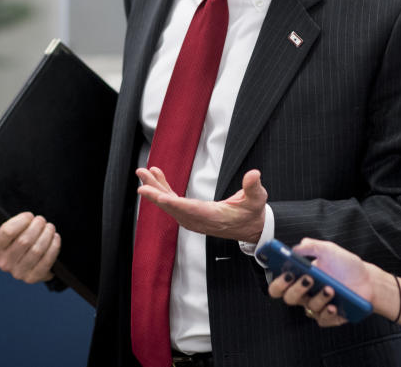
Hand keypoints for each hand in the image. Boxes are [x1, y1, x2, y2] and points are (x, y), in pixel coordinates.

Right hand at [0, 212, 60, 283]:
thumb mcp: (12, 230)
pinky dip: (53, 247)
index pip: (7, 232)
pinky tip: (55, 238)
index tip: (29, 216)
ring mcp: (18, 273)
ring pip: (37, 250)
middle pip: (24, 240)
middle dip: (37, 227)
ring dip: (47, 235)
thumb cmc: (20, 239)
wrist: (29, 261)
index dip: (21, 221)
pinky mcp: (32, 278)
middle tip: (42, 220)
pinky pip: (46, 261)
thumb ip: (14, 223)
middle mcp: (4, 262)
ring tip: (50, 228)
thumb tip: (25, 217)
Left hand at [135, 167, 266, 242]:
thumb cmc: (253, 214)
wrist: (251, 228)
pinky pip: (173, 202)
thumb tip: (253, 175)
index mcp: (213, 217)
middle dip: (156, 191)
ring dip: (156, 188)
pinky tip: (157, 177)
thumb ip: (254, 187)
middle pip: (173, 207)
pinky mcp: (192, 214)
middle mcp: (199, 220)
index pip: (189, 210)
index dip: (171, 202)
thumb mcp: (258, 199)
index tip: (156, 195)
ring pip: (170, 204)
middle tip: (142, 176)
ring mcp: (193, 218)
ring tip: (145, 173)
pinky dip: (164, 189)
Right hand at [267, 238, 372, 327]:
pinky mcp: (329, 316)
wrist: (368, 280)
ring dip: (319, 298)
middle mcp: (307, 292)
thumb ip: (311, 246)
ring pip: (308, 307)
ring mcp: (318, 305)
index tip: (287, 273)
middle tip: (308, 278)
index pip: (280, 284)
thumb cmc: (347, 265)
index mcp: (301, 277)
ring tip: (331, 288)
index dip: (279, 282)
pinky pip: (322, 320)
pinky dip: (327, 313)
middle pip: (288, 298)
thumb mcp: (329, 249)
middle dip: (296, 289)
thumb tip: (296, 248)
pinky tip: (334, 305)